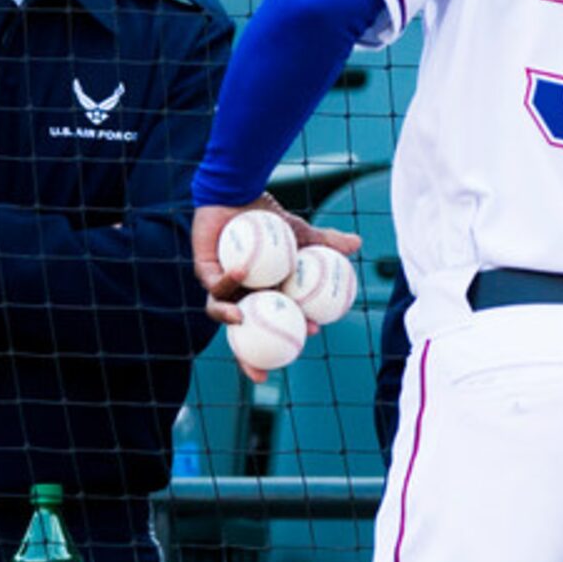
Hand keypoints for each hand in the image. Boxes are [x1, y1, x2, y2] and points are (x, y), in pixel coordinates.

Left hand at [192, 194, 365, 371]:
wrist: (240, 193)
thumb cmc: (267, 216)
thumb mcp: (301, 232)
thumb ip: (326, 243)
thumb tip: (358, 243)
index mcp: (264, 296)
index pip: (273, 328)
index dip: (282, 346)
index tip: (305, 344)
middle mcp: (242, 296)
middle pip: (243, 335)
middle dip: (248, 358)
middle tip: (262, 369)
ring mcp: (221, 285)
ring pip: (221, 311)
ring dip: (230, 317)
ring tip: (243, 318)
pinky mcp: (204, 270)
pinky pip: (213, 283)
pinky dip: (226, 281)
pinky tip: (240, 275)